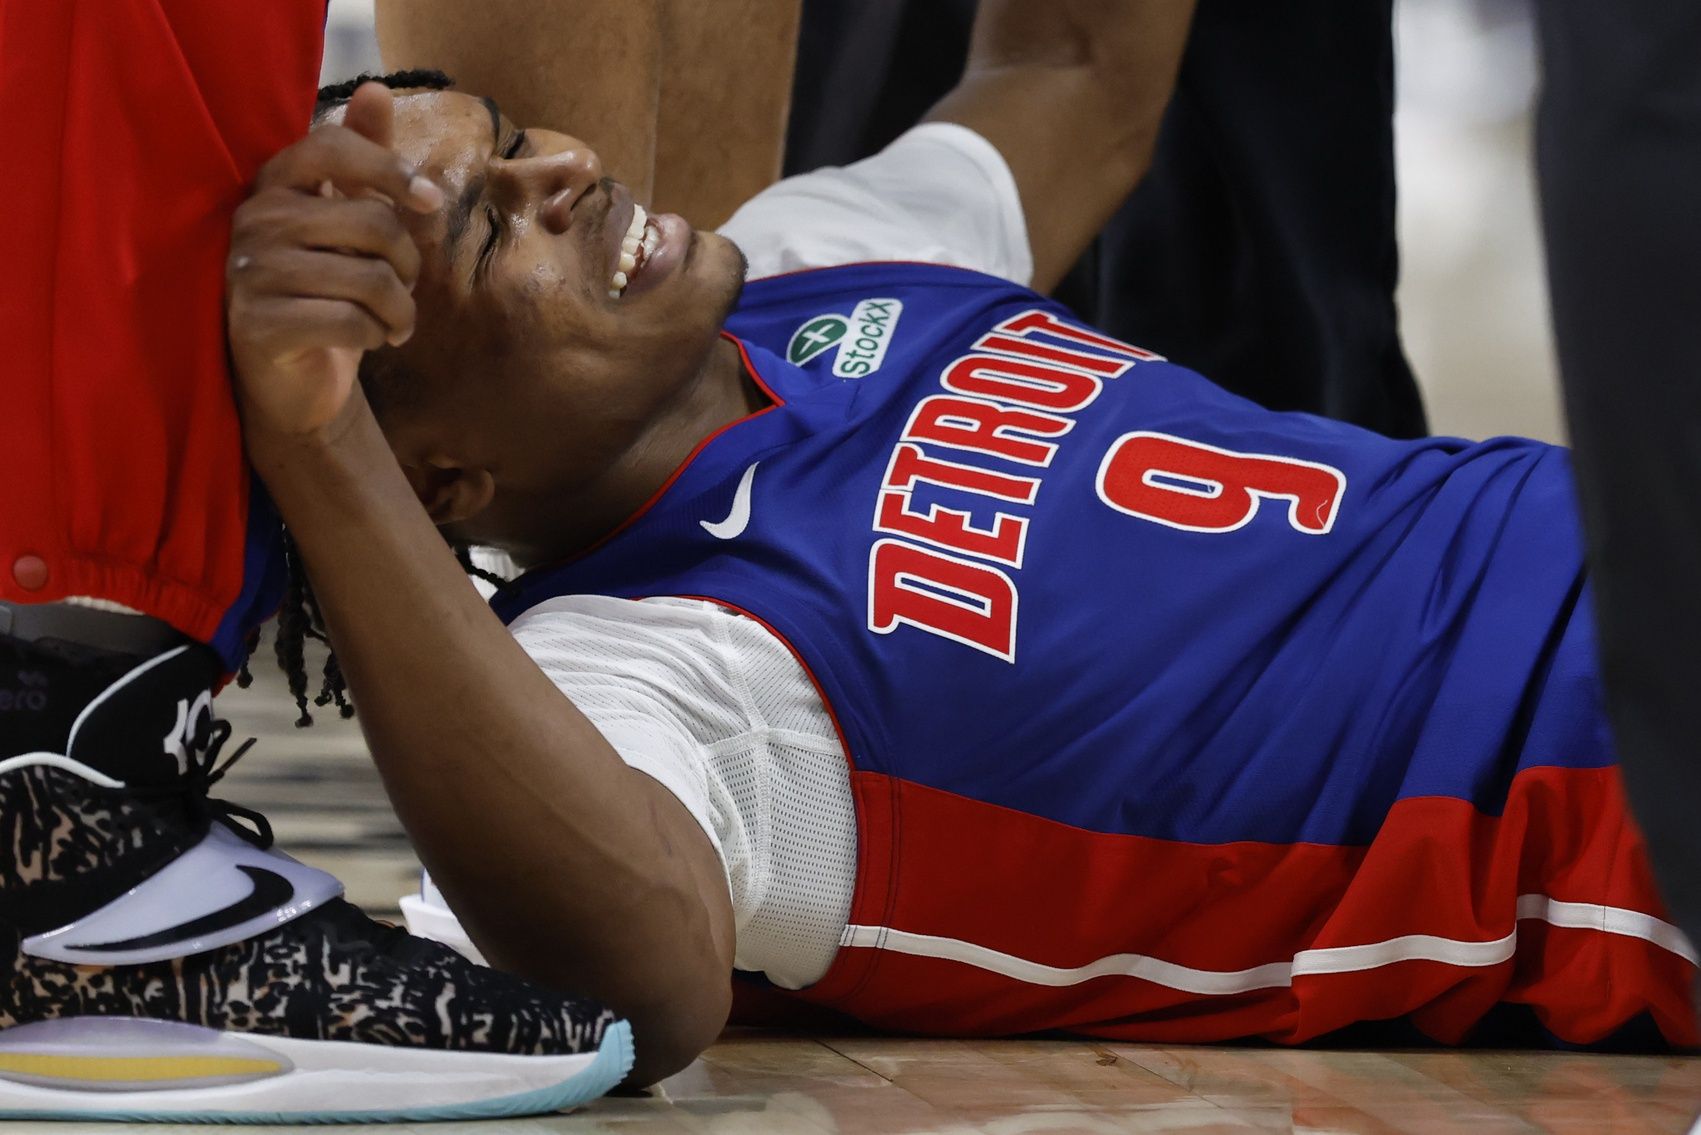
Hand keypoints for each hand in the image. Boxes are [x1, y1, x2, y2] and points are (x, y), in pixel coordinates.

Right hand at [226, 82, 442, 441]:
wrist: (295, 380)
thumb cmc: (327, 294)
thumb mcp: (350, 225)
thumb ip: (364, 162)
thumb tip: (376, 90)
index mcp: (275, 186)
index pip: (331, 146)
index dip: (389, 168)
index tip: (428, 201)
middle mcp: (254, 221)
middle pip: (371, 222)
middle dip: (409, 263)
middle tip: (404, 287)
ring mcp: (250, 274)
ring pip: (371, 280)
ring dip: (401, 310)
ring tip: (393, 321)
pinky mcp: (260, 325)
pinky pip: (352, 322)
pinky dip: (377, 336)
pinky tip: (372, 342)